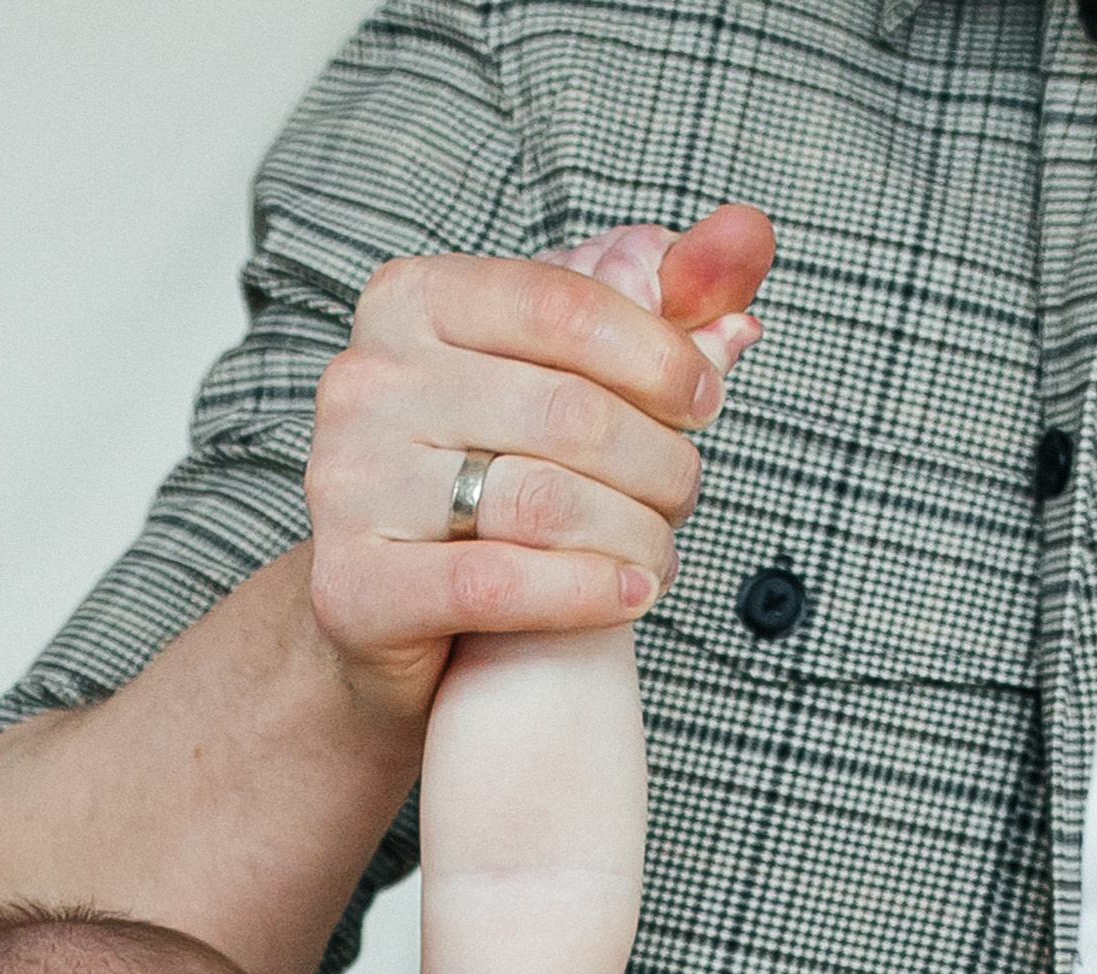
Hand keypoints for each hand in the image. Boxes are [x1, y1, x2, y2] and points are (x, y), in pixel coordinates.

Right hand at [306, 201, 775, 707]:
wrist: (379, 611)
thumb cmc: (478, 476)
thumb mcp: (561, 373)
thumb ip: (654, 303)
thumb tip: (747, 239)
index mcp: (411, 299)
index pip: (565, 304)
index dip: (661, 354)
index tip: (706, 399)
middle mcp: (365, 379)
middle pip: (565, 411)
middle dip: (657, 460)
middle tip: (683, 495)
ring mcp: (349, 483)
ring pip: (541, 502)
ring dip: (635, 533)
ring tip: (661, 551)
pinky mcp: (354, 587)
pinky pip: (499, 585)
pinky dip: (588, 592)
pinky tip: (632, 593)